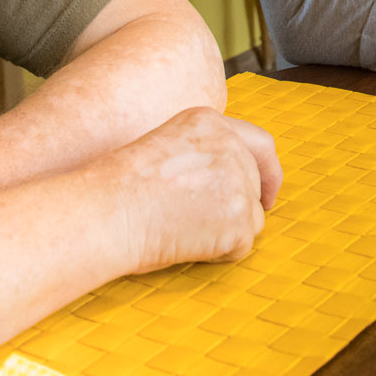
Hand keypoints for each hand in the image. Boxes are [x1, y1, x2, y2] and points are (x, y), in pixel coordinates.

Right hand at [102, 108, 281, 273]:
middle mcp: (231, 146)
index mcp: (209, 122)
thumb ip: (202, 156)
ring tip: (183, 231)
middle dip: (237, 209)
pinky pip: (241, 245)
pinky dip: (218, 253)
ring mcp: (240, 181)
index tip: (267, 193)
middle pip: (255, 185)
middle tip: (209, 227)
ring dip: (226, 231)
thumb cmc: (118, 189)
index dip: (268, 171)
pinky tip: (186, 244)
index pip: (260, 144)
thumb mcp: (163, 149)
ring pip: (251, 218)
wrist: (107, 212)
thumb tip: (226, 189)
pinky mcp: (240, 219)